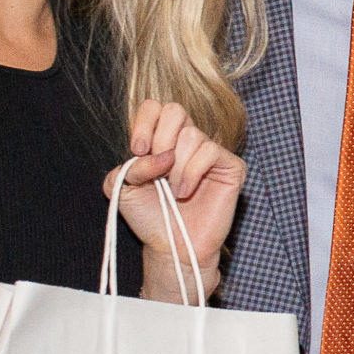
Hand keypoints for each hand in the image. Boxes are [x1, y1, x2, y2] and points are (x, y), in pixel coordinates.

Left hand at [109, 100, 246, 303]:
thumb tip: (162, 154)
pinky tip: (186, 191)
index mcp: (162, 140)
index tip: (138, 150)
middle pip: (175, 110)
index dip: (144, 123)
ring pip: (191, 134)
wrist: (171, 246)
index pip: (155, 107)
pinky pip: (210, 151)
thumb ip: (129, 165)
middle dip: (160, 140)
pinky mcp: (231, 167)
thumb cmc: (149, 217)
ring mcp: (210, 153)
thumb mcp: (123, 187)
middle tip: (157, 171)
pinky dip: (192, 172)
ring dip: (176, 166)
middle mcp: (187, 142)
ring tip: (173, 191)